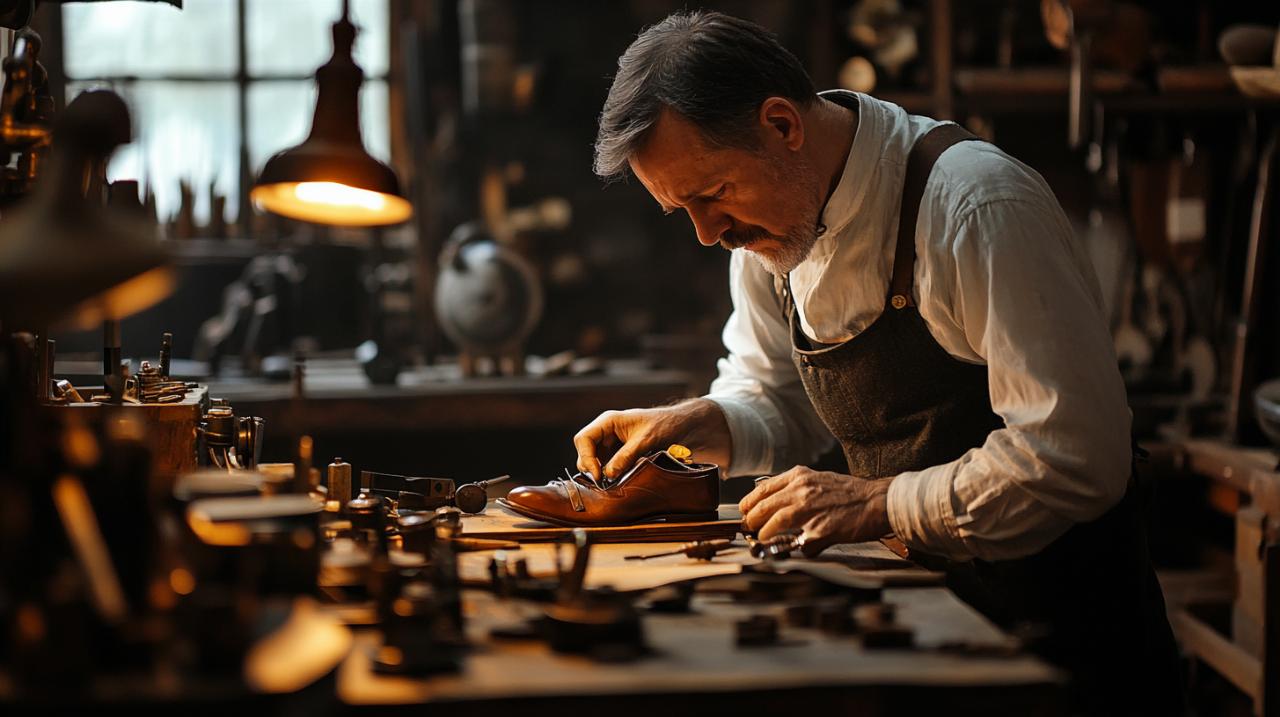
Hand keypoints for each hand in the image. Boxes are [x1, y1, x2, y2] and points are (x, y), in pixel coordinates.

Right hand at [573, 398, 730, 481]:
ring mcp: (610, 440)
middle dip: (590, 466)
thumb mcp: (645, 441)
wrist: (679, 424)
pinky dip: (607, 472)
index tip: (598, 475)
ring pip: (593, 458)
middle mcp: (605, 430)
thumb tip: (608, 475)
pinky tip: (616, 479)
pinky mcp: (617, 450)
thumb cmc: (663, 425)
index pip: (583, 439)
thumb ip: (626, 457)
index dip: (586, 458)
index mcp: (608, 421)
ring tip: (610, 483)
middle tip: (603, 483)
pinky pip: (605, 462)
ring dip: (598, 471)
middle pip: (585, 449)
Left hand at [739, 466, 892, 556]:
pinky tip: (803, 548)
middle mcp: (802, 491)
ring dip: (765, 534)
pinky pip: (802, 544)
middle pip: (764, 507)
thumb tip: (774, 504)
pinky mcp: (822, 531)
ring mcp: (811, 511)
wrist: (878, 501)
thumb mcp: (818, 479)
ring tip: (763, 539)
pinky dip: (800, 548)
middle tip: (749, 528)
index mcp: (799, 477)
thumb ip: (796, 489)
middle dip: (751, 520)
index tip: (745, 511)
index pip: (762, 489)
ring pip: (774, 523)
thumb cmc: (850, 493)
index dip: (749, 503)